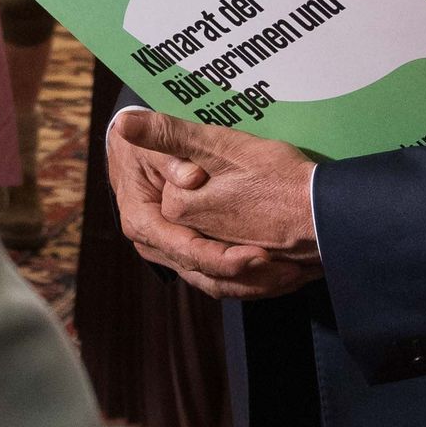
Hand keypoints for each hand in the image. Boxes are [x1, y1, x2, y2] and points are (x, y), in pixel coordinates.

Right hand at [107, 106, 318, 298]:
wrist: (129, 156)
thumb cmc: (141, 148)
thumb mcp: (151, 142)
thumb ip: (170, 152)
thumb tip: (191, 178)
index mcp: (143, 222)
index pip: (188, 251)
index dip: (224, 259)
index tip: (262, 256)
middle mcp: (155, 247)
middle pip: (206, 275)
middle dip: (252, 278)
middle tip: (293, 271)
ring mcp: (172, 255)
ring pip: (216, 284)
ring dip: (258, 284)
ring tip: (296, 275)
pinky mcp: (188, 256)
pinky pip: (221, 279)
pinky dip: (252, 279)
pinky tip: (284, 273)